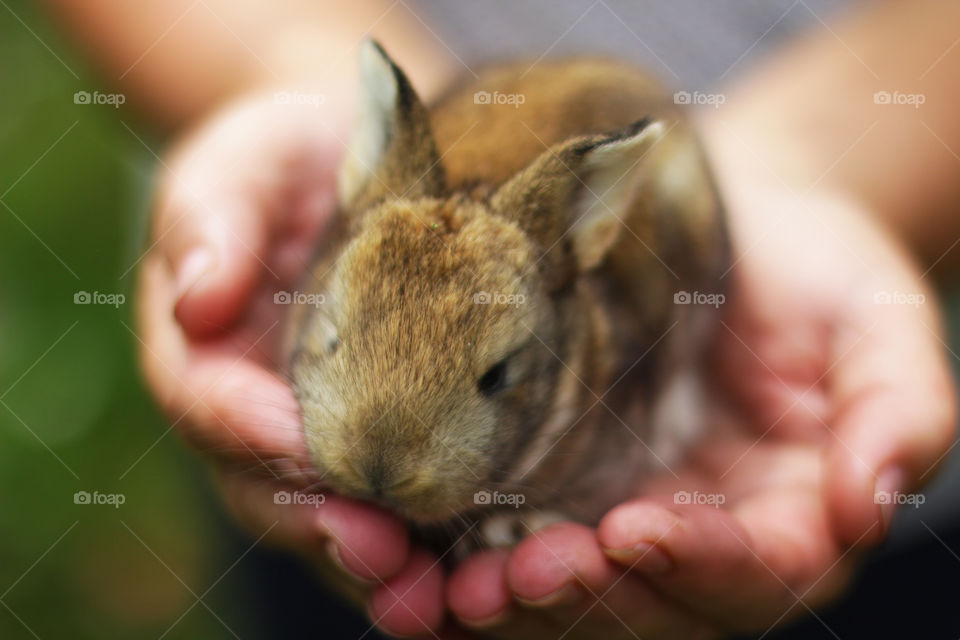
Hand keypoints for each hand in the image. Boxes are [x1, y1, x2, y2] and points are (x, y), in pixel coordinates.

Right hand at [135, 87, 430, 623]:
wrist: (350, 167)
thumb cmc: (288, 159)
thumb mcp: (242, 164)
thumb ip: (211, 219)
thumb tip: (198, 298)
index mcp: (200, 346)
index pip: (205, 399)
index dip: (246, 427)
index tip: (301, 442)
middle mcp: (247, 407)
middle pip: (260, 484)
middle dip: (314, 520)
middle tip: (374, 545)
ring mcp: (310, 432)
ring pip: (321, 517)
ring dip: (367, 557)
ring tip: (420, 582)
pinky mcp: (375, 441)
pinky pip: (382, 507)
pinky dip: (415, 546)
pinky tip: (458, 568)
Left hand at [388, 126, 955, 637]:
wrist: (738, 218)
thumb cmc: (818, 265)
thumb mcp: (878, 321)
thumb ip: (898, 412)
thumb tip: (873, 502)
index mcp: (792, 515)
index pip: (755, 572)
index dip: (700, 563)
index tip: (634, 529)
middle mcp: (707, 535)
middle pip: (654, 605)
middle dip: (587, 600)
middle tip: (513, 578)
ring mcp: (629, 514)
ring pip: (578, 594)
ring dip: (515, 604)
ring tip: (453, 589)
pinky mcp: (565, 484)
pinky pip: (518, 544)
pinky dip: (469, 565)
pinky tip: (419, 561)